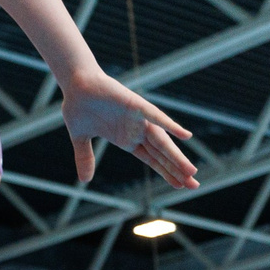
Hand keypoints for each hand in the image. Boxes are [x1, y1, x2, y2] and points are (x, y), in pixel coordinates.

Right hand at [59, 67, 196, 187]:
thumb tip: (84, 180)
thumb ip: (85, 158)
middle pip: (161, 154)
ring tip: (191, 171)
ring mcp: (138, 119)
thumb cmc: (79, 106)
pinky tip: (184, 135)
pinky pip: (155, 116)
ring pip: (161, 141)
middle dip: (177, 169)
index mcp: (126, 140)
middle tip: (194, 185)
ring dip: (176, 156)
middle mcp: (136, 131)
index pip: (152, 160)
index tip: (180, 185)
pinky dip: (170, 125)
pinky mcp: (136, 105)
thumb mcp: (81, 139)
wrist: (75, 84)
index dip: (166, 172)